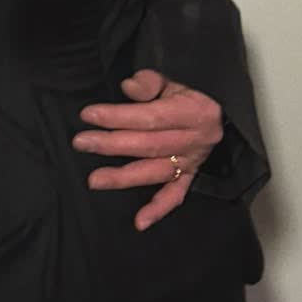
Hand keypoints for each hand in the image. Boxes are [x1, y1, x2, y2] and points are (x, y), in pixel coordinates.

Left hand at [72, 69, 222, 231]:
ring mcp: (194, 161)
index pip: (150, 117)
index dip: (118, 116)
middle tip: (81, 143)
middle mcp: (195, 140)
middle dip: (111, 145)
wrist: (220, 107)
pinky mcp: (192, 175)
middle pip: (149, 145)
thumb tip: (128, 88)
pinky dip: (158, 209)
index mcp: (193, 112)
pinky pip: (176, 195)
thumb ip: (150, 82)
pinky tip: (140, 222)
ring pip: (156, 172)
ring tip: (95, 180)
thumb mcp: (173, 79)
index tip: (88, 115)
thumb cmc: (189, 91)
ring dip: (124, 177)